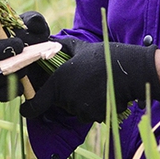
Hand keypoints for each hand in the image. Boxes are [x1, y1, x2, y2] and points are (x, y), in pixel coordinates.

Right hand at [0, 12, 55, 101]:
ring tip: (24, 73)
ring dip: (6, 78)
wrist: (45, 57)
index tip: (20, 45)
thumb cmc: (36, 38)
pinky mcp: (1, 89)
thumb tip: (30, 22)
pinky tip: (22, 87)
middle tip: (22, 62)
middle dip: (1, 63)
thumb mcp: (37, 27)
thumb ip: (34, 22)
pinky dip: (9, 92)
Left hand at [20, 39, 159, 123]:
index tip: (28, 107)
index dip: (29, 107)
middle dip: (65, 96)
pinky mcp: (95, 116)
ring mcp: (81, 110)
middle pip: (59, 104)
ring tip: (94, 86)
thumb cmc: (104, 56)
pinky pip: (89, 114)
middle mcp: (66, 99)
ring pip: (75, 110)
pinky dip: (94, 107)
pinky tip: (103, 94)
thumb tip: (51, 41)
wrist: (131, 71)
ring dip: (81, 102)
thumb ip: (63, 47)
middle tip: (80, 82)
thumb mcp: (81, 48)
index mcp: (58, 83)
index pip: (34, 106)